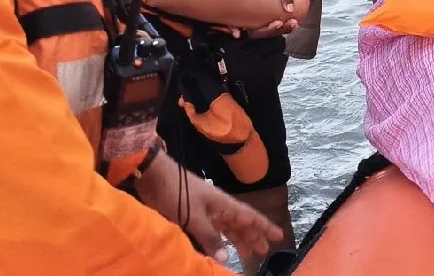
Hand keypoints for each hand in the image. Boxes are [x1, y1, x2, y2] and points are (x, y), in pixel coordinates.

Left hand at [136, 151, 283, 262]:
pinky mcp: (194, 215)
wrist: (154, 177)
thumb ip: (210, 238)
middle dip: (254, 236)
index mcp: (224, 204)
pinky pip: (214, 230)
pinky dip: (220, 239)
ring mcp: (207, 211)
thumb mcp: (194, 217)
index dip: (264, 227)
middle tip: (264, 252)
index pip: (250, 217)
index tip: (278, 236)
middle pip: (242, 223)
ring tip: (248, 253)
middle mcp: (219, 207)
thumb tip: (227, 257)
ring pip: (228, 227)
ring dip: (239, 239)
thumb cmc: (177, 193)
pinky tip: (222, 248)